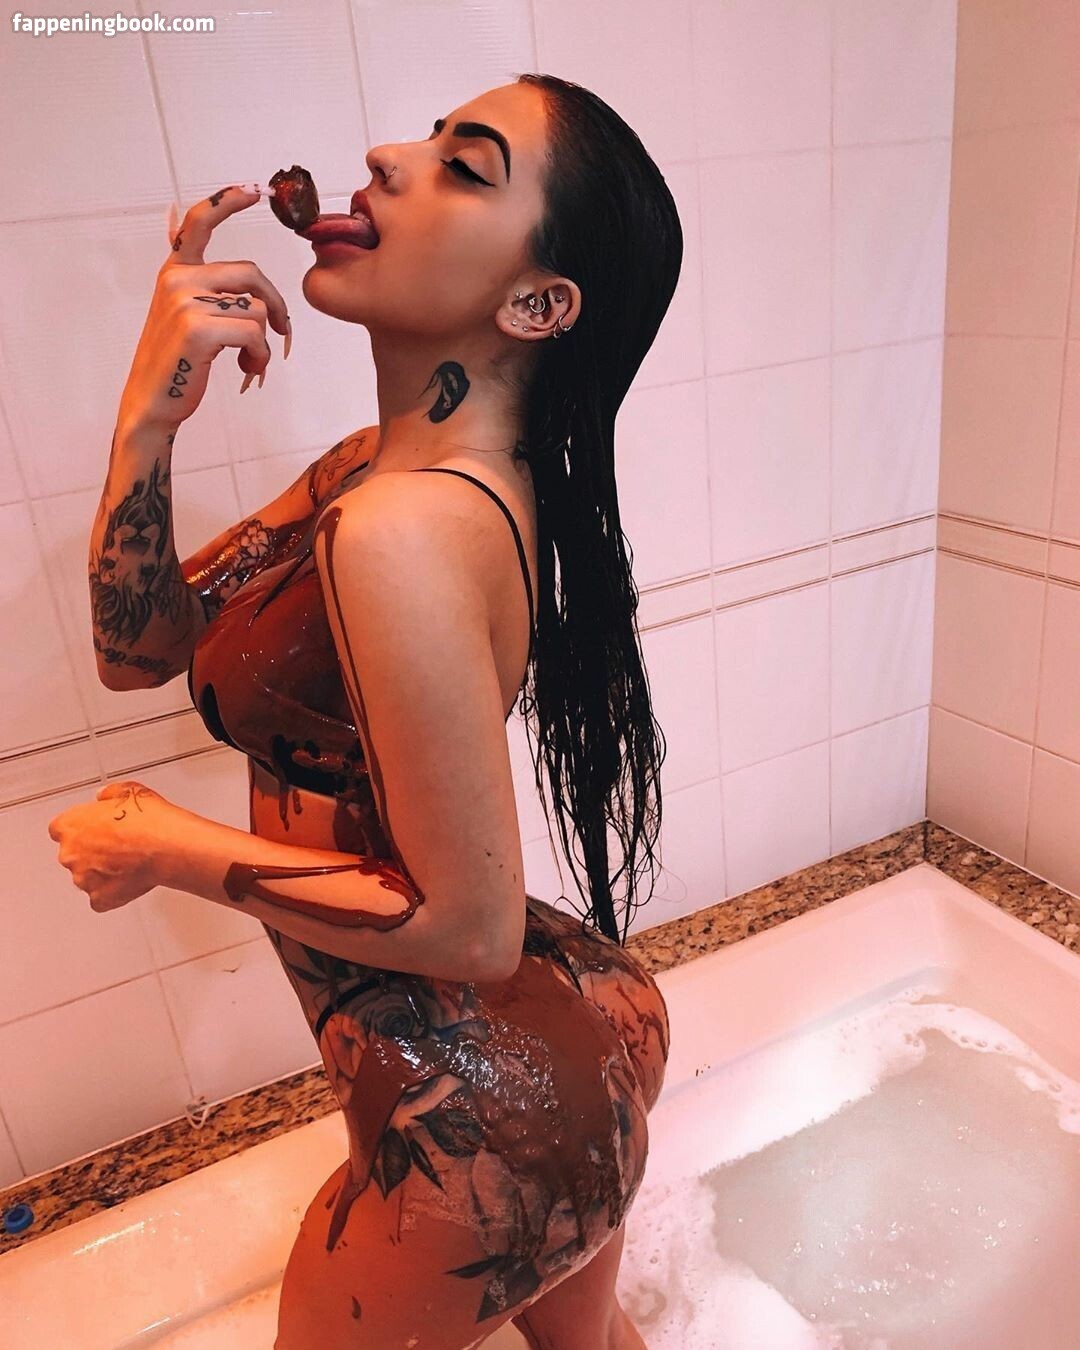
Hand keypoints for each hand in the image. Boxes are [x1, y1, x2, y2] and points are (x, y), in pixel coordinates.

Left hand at [47, 780, 184, 911]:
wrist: (167, 846)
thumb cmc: (149, 820)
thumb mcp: (129, 791)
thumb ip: (108, 794)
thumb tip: (104, 797)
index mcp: (69, 826)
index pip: (61, 829)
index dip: (81, 828)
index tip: (95, 828)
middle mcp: (70, 854)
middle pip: (73, 854)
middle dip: (91, 851)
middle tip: (117, 845)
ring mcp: (83, 879)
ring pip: (86, 877)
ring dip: (101, 872)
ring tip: (128, 862)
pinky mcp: (100, 898)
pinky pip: (100, 898)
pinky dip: (111, 892)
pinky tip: (128, 880)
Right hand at [117, 184, 290, 435]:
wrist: (153, 402)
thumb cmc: (177, 362)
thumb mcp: (184, 316)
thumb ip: (206, 289)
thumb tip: (238, 277)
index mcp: (174, 272)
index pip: (199, 222)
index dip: (228, 201)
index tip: (254, 188)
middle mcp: (177, 280)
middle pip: (251, 274)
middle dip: (276, 305)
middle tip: (284, 332)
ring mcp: (185, 303)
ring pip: (257, 309)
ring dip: (264, 342)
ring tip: (250, 361)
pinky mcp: (197, 329)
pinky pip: (254, 333)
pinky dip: (260, 356)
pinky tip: (247, 370)